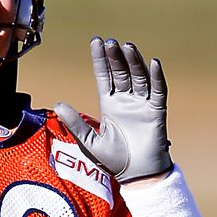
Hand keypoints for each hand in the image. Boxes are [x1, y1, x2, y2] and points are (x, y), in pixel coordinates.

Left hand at [54, 37, 172, 182]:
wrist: (136, 176)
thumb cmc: (114, 160)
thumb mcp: (90, 142)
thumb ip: (75, 123)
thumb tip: (59, 103)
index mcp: (109, 104)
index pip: (104, 75)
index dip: (100, 59)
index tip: (96, 41)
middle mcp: (125, 100)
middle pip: (121, 72)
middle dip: (115, 57)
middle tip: (110, 42)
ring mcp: (141, 104)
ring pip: (138, 77)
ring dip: (134, 61)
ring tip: (127, 46)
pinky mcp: (156, 111)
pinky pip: (158, 91)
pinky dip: (156, 77)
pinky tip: (153, 63)